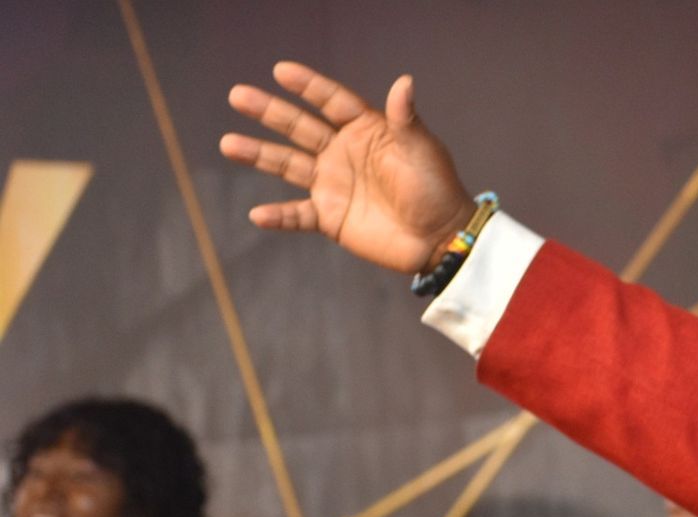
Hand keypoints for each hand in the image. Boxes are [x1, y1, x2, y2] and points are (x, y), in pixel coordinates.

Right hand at [221, 63, 474, 273]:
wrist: (441, 237)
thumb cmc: (435, 188)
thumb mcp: (421, 149)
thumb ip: (405, 118)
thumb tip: (404, 81)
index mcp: (365, 131)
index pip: (331, 102)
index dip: (308, 86)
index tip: (280, 70)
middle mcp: (343, 153)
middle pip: (300, 128)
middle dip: (270, 112)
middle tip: (238, 95)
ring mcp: (334, 185)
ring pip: (289, 165)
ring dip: (259, 154)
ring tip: (229, 143)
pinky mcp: (331, 217)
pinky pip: (298, 215)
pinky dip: (279, 216)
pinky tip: (257, 214)